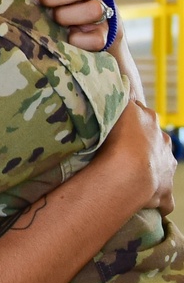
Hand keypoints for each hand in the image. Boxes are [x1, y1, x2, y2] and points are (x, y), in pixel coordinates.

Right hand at [97, 99, 175, 216]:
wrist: (128, 172)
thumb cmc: (119, 137)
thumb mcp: (117, 106)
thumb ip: (121, 92)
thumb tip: (123, 79)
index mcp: (151, 123)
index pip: (141, 117)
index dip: (129, 121)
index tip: (116, 126)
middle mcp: (163, 145)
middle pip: (153, 142)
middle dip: (142, 147)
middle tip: (120, 153)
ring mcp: (166, 170)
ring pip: (161, 168)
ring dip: (150, 172)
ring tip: (130, 178)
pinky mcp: (165, 194)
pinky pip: (164, 199)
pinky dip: (157, 201)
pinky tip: (145, 203)